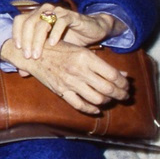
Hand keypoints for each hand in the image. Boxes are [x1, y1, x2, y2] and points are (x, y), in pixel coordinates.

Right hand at [1, 40, 130, 115]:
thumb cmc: (59, 49)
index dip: (124, 83)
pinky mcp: (61, 91)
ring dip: (108, 102)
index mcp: (86, 57)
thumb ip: (102, 64)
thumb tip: (124, 74)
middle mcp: (79, 70)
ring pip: (97, 99)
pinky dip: (91, 109)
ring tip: (111, 99)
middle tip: (124, 95)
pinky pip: (80, 105)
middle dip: (121, 94)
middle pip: (108, 89)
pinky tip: (96, 108)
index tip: (127, 85)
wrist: (32, 53)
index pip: (113, 75)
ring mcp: (70, 82)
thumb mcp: (81, 51)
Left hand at [12, 6, 116, 59]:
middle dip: (26, 40)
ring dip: (38, 39)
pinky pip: (60, 21)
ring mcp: (57, 12)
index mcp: (37, 16)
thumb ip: (36, 58)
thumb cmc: (69, 40)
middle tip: (28, 56)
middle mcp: (45, 11)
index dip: (16, 33)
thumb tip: (21, 72)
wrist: (92, 31)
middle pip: (28, 22)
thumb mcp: (51, 50)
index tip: (17, 49)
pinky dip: (55, 33)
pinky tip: (53, 44)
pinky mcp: (71, 15)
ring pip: (42, 22)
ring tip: (37, 54)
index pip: (19, 20)